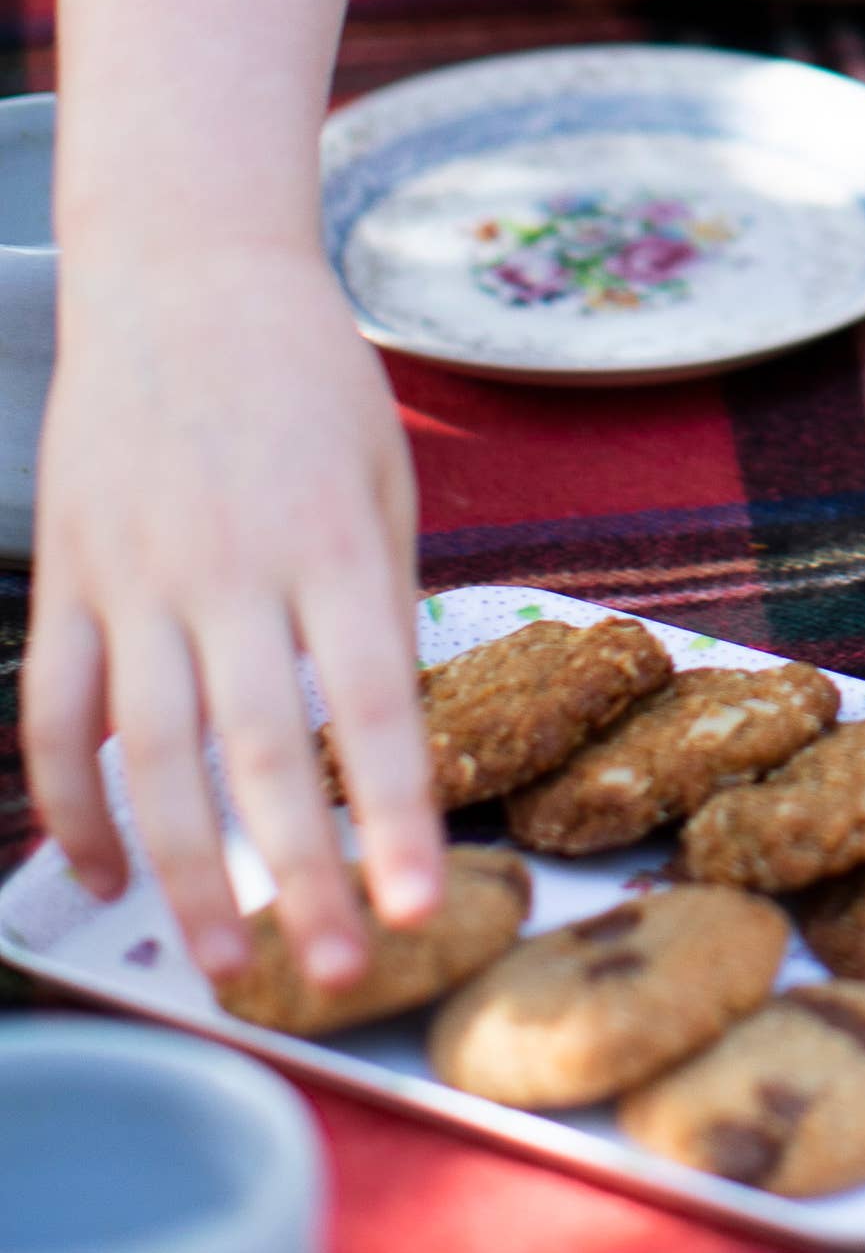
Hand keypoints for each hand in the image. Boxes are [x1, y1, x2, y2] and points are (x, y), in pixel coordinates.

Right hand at [22, 245, 439, 993]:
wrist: (185, 275)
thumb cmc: (309, 379)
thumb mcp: (383, 475)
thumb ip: (379, 604)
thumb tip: (383, 740)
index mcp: (333, 538)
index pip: (376, 701)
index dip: (397, 812)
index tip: (419, 905)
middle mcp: (232, 566)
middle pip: (264, 750)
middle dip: (301, 875)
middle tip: (336, 977)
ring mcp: (135, 575)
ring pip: (151, 754)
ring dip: (186, 870)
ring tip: (224, 963)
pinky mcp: (67, 577)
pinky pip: (57, 714)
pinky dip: (72, 804)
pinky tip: (104, 873)